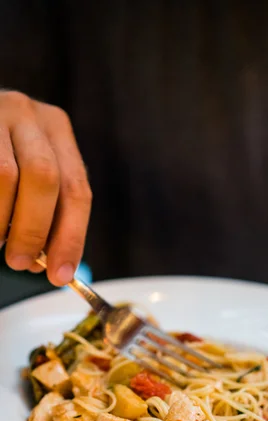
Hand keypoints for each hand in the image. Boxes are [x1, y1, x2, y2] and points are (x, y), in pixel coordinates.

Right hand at [0, 90, 91, 285]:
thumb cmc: (0, 156)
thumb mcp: (30, 172)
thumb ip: (46, 210)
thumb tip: (51, 264)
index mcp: (56, 129)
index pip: (76, 189)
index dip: (71, 238)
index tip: (60, 274)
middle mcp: (29, 114)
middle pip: (45, 178)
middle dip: (34, 230)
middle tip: (21, 262)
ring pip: (5, 176)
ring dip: (2, 222)